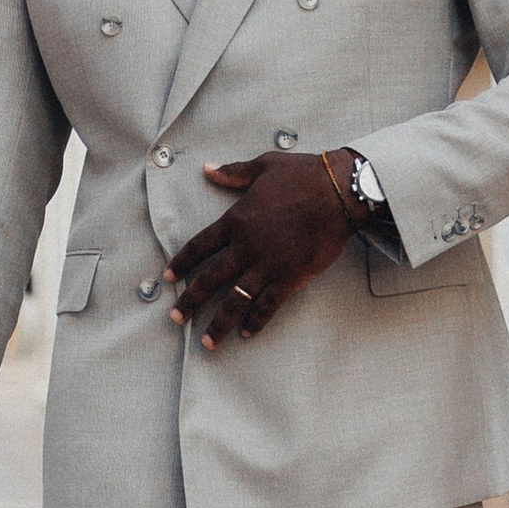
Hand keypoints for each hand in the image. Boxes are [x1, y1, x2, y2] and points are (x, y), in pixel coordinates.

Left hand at [169, 151, 356, 343]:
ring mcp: (267, 265)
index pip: (199, 246)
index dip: (181, 263)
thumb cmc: (304, 175)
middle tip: (175, 318)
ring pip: (235, 301)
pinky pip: (267, 305)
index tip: (169, 277)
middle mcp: (246, 247)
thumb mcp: (264, 165)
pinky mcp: (290, 278)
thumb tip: (208, 169)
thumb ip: (234, 172)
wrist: (339, 192)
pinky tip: (246, 333)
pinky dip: (256, 321)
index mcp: (236, 220)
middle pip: (208, 280)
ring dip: (218, 323)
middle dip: (189, 302)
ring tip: (206, 342)